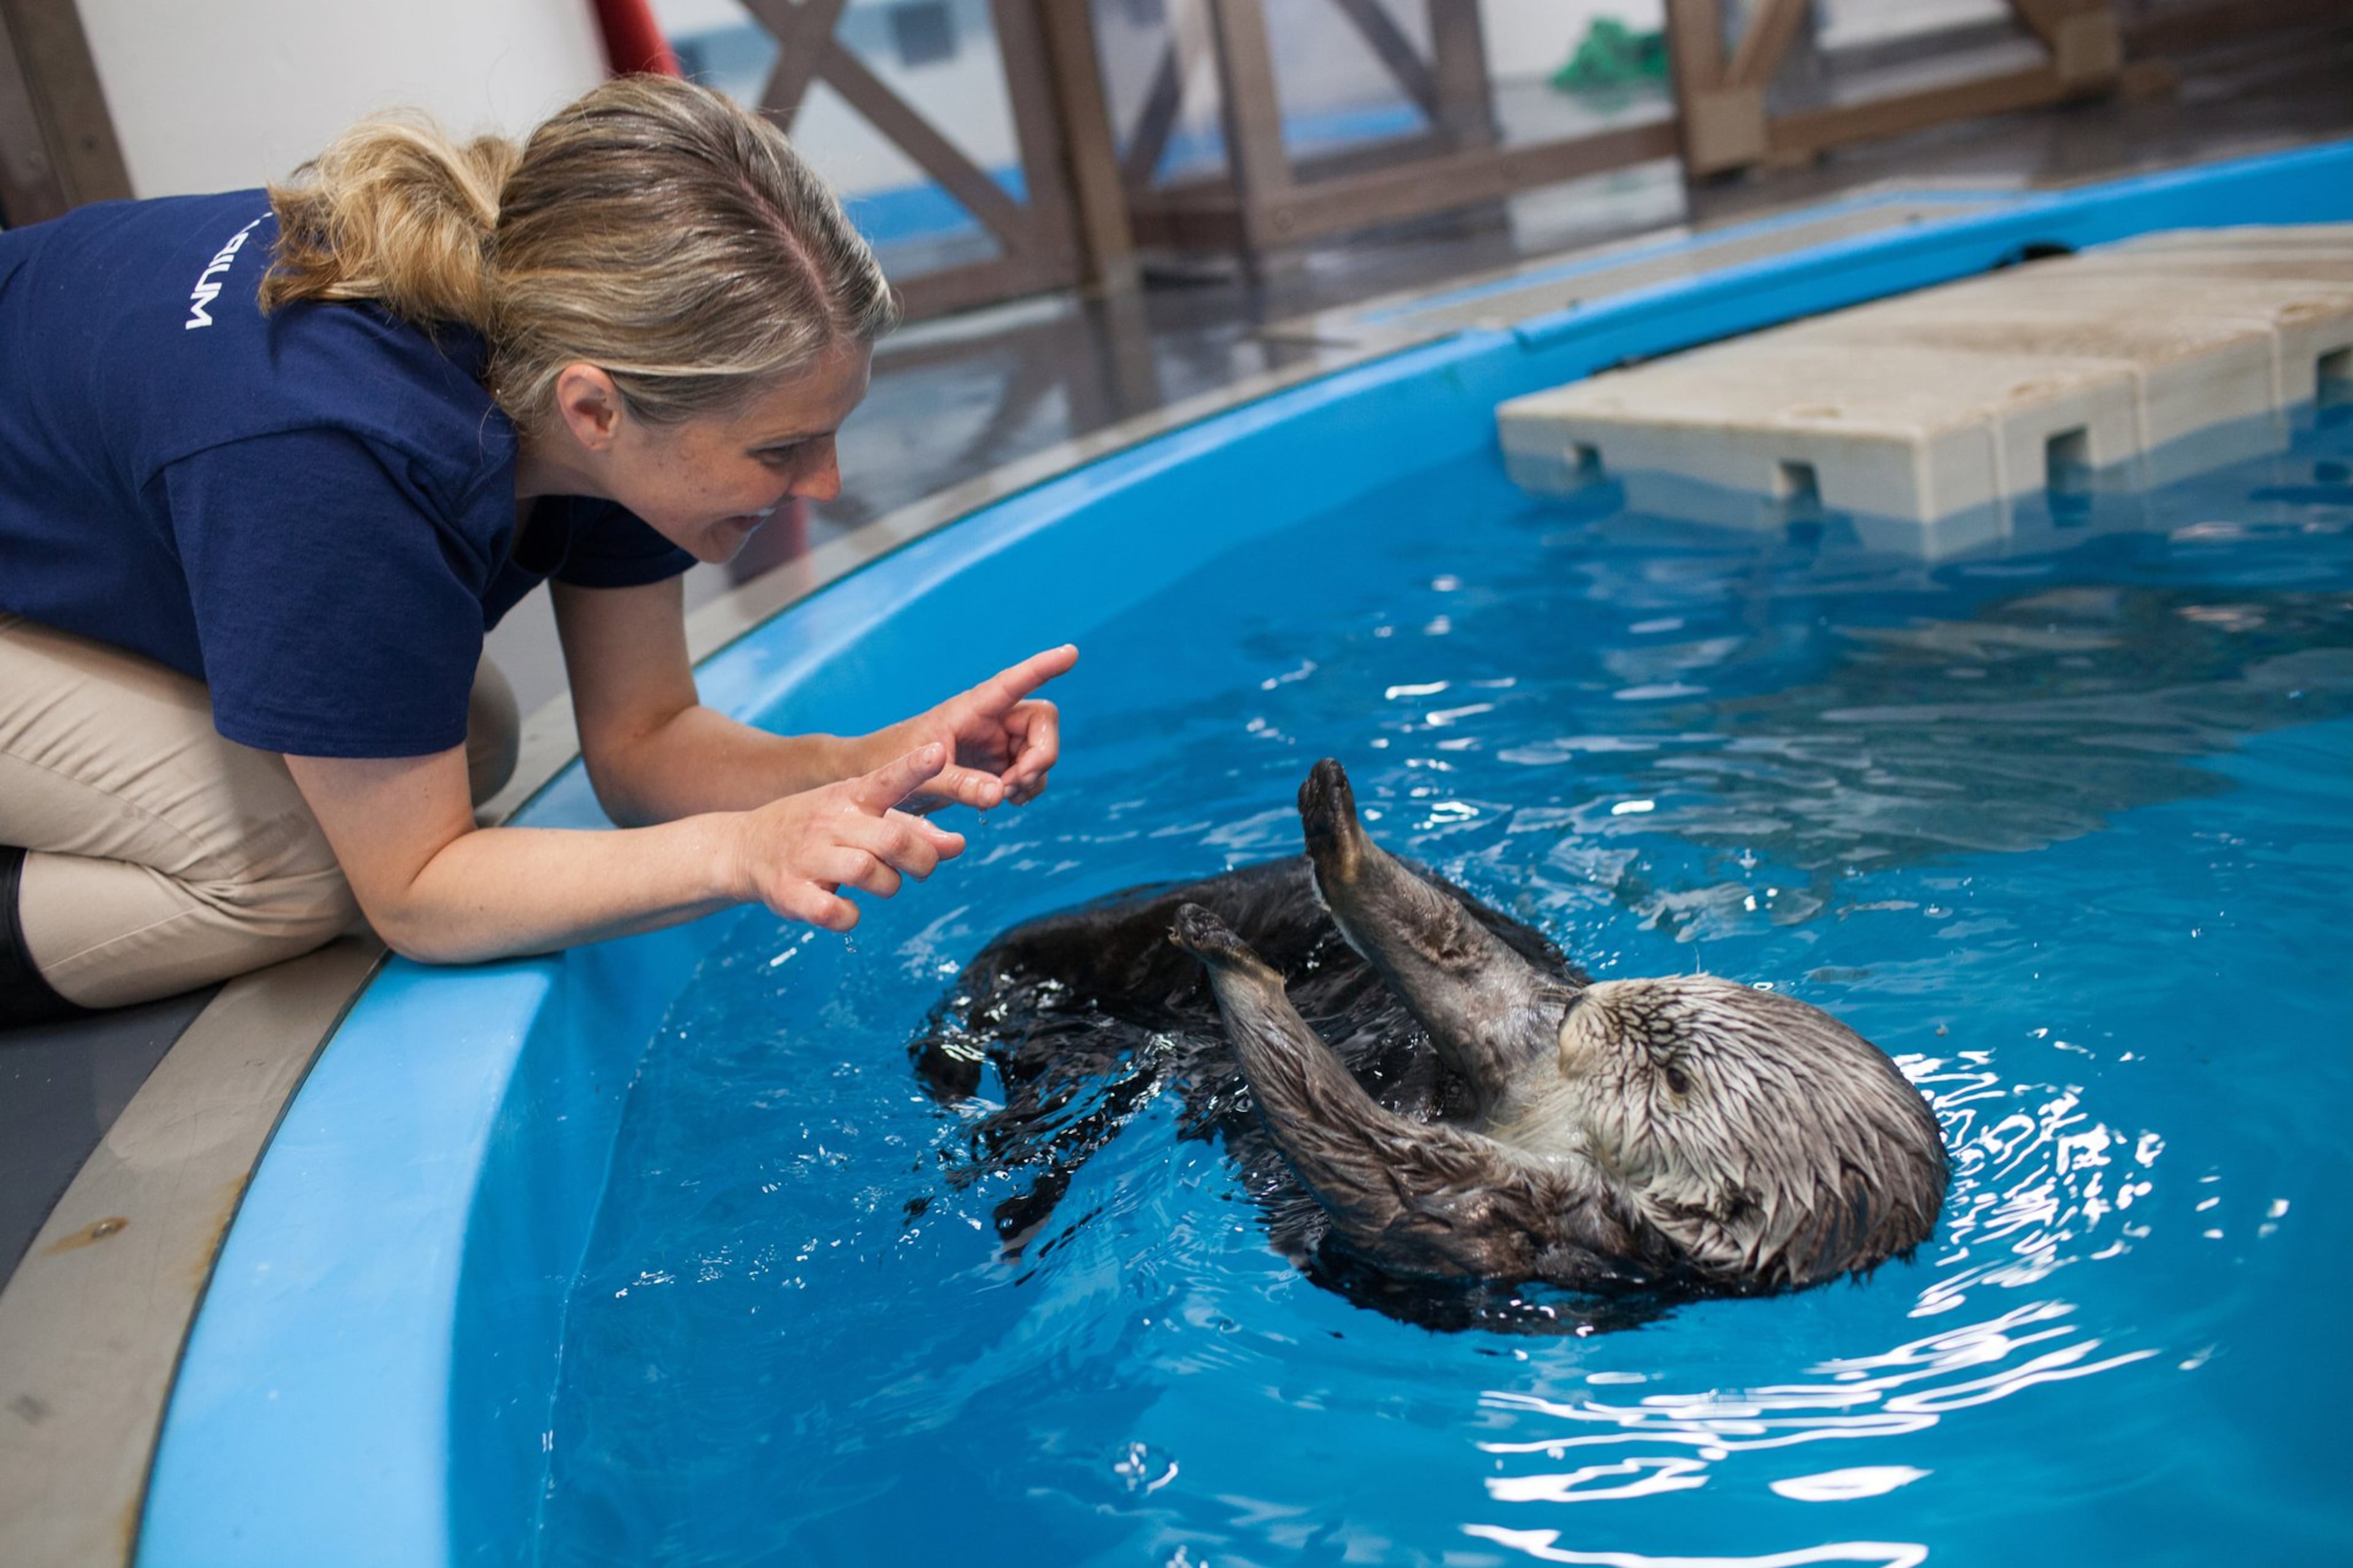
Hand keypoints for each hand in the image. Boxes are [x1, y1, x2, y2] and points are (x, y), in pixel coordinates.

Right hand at [728, 744, 967, 930]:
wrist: (744, 847)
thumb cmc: (819, 831)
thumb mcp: (859, 817)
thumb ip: (911, 829)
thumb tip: (957, 845)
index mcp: (851, 798)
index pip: (887, 778)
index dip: (915, 767)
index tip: (939, 752)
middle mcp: (830, 822)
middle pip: (894, 840)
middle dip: (922, 860)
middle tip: (922, 867)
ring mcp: (808, 856)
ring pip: (869, 873)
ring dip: (889, 886)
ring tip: (881, 883)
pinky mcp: (790, 892)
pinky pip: (834, 912)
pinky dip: (850, 916)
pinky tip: (846, 908)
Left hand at [870, 644, 1078, 812]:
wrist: (879, 782)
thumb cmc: (893, 765)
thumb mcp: (922, 777)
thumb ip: (959, 785)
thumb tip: (998, 795)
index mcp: (971, 707)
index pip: (1013, 682)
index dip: (1043, 667)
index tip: (1071, 652)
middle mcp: (991, 719)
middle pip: (1043, 722)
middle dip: (1041, 755)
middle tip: (1015, 785)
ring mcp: (998, 741)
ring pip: (1041, 750)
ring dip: (1033, 777)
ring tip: (1002, 797)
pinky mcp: (997, 763)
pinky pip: (1030, 771)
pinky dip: (1026, 788)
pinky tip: (1002, 799)